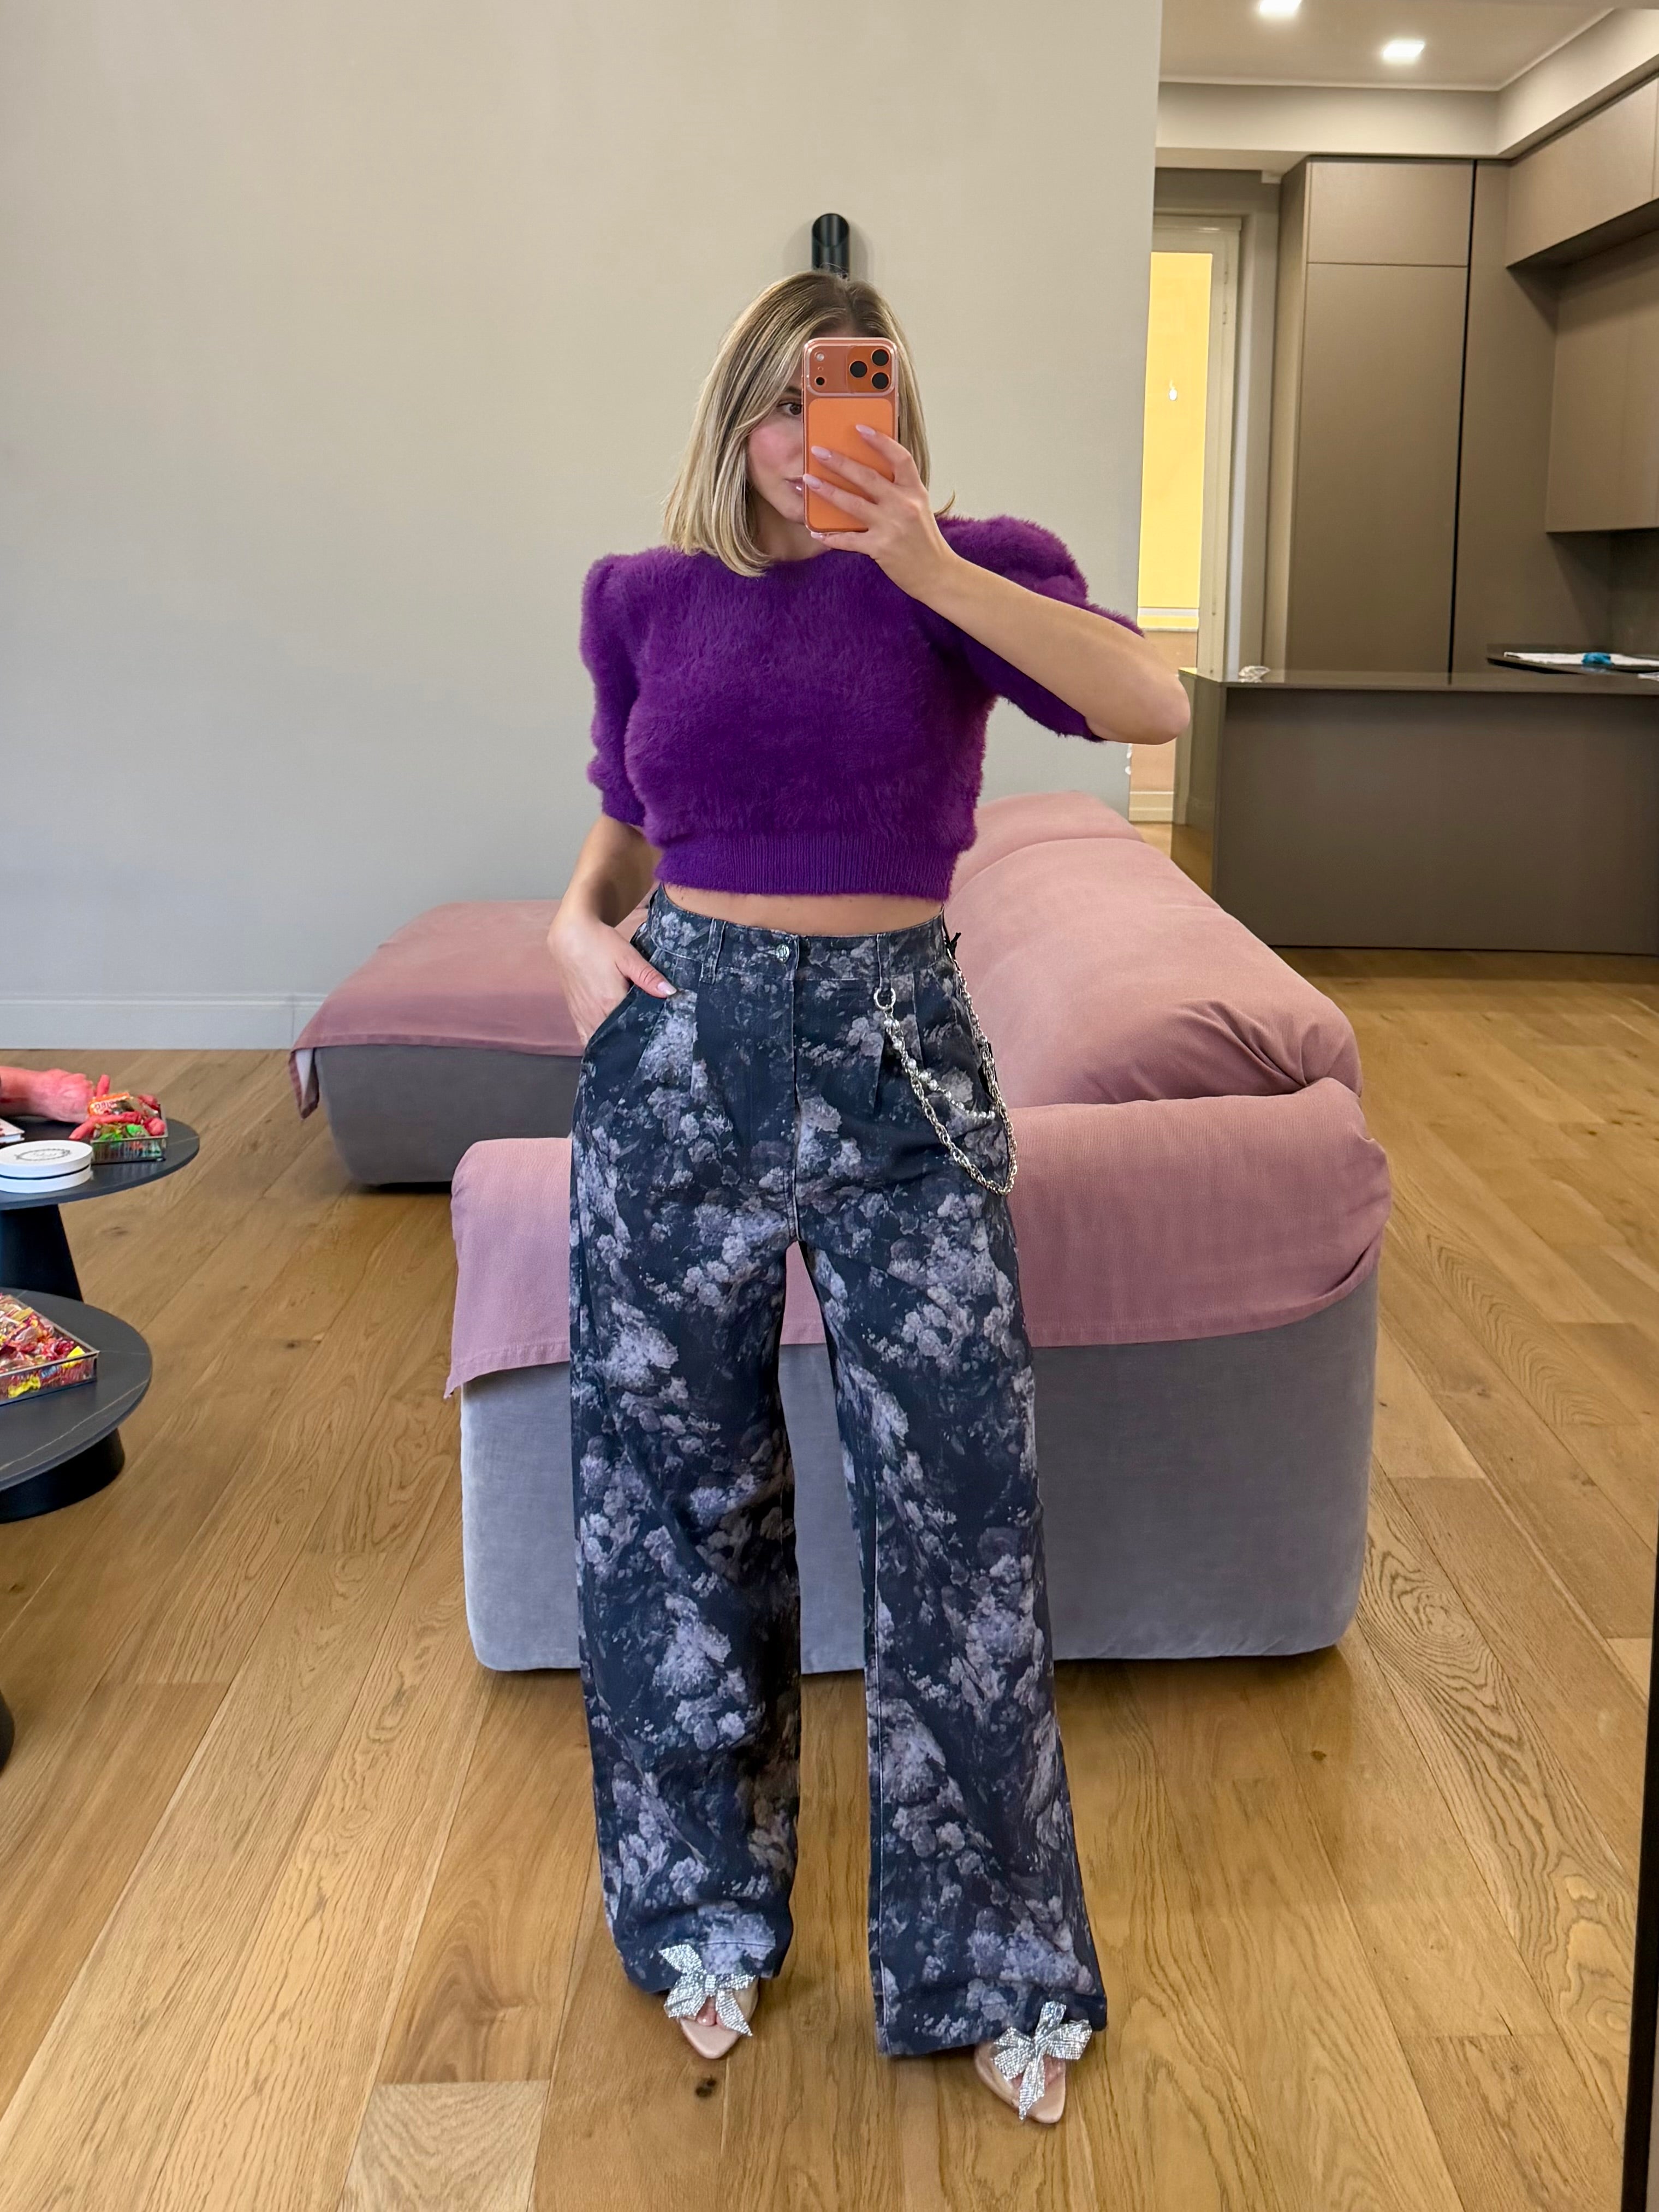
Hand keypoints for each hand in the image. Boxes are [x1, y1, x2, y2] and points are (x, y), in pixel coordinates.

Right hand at [547, 906, 675, 1045]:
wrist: (570, 937)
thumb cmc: (600, 944)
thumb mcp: (628, 956)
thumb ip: (648, 976)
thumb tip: (671, 992)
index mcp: (611, 1002)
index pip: (634, 1027)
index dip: (647, 1032)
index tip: (658, 1033)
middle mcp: (595, 1014)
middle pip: (618, 1038)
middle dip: (632, 1041)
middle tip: (647, 1040)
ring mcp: (583, 1016)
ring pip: (601, 1041)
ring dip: (614, 1044)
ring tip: (629, 1044)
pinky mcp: (575, 1014)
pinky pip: (586, 1038)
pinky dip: (597, 1042)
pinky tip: (608, 1042)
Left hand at [802, 427, 958, 601]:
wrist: (936, 574)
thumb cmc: (924, 540)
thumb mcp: (919, 507)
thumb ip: (898, 490)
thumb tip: (867, 475)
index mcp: (914, 491)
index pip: (899, 457)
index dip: (880, 441)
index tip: (860, 428)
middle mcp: (903, 505)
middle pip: (867, 477)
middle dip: (840, 462)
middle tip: (818, 451)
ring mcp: (891, 526)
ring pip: (853, 504)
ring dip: (827, 491)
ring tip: (808, 481)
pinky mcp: (880, 548)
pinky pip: (848, 540)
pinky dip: (831, 537)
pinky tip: (815, 531)